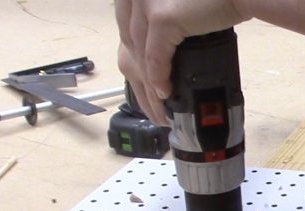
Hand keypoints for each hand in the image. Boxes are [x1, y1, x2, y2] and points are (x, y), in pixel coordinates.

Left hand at [115, 0, 249, 123]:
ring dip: (149, 86)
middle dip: (139, 79)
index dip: (134, 61)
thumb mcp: (178, 10)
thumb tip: (157, 57)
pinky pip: (155, 57)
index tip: (143, 85)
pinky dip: (159, 79)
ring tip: (160, 106)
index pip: (126, 31)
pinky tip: (165, 93)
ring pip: (140, 55)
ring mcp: (146, 4)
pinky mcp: (162, 17)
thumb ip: (163, 23)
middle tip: (151, 104)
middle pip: (129, 46)